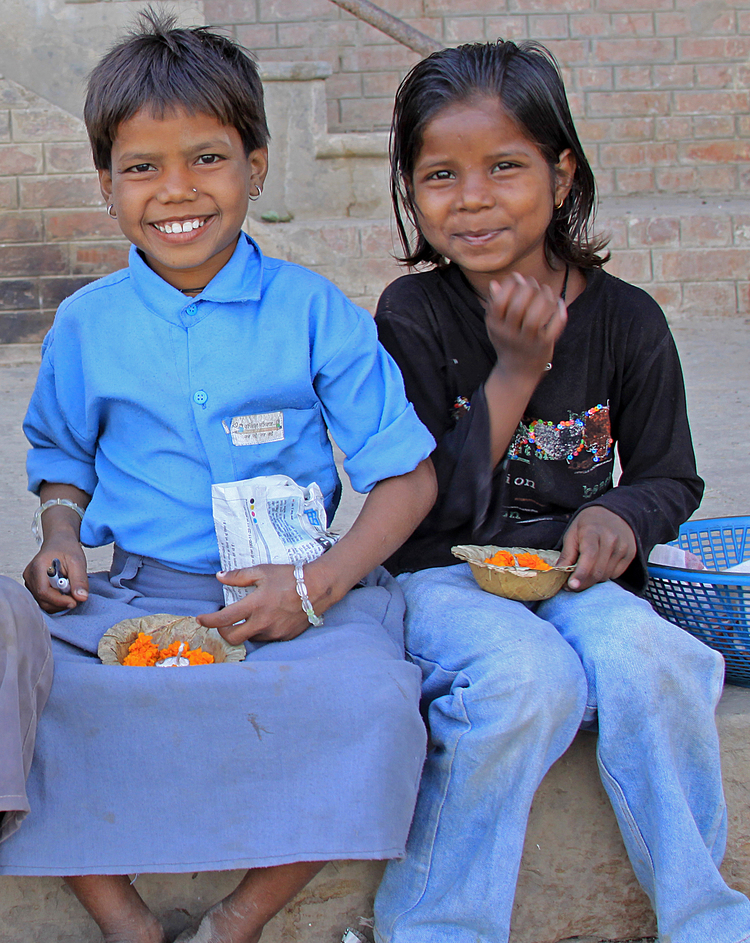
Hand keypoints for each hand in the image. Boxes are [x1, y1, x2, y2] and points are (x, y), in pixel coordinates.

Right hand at [23, 533, 88, 611]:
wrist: (59, 541)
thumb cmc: (66, 548)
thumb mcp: (77, 562)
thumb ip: (79, 580)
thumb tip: (81, 598)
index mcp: (37, 567)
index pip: (43, 592)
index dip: (59, 600)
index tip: (74, 602)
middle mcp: (30, 575)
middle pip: (42, 599)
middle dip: (61, 602)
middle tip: (76, 596)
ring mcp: (30, 582)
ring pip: (43, 602)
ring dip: (59, 602)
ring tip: (70, 590)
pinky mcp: (33, 586)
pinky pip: (43, 599)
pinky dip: (56, 600)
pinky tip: (64, 592)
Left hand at [197, 564, 314, 644]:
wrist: (318, 588)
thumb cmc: (289, 577)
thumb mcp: (263, 571)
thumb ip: (239, 576)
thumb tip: (220, 577)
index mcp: (255, 605)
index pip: (224, 619)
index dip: (209, 621)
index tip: (201, 619)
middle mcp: (263, 623)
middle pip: (233, 638)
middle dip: (223, 632)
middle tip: (223, 623)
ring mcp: (274, 632)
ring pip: (251, 638)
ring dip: (244, 631)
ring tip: (247, 618)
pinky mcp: (285, 636)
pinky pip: (267, 638)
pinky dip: (260, 631)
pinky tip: (265, 620)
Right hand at [485, 272, 566, 378]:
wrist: (518, 372)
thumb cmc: (507, 342)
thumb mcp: (495, 326)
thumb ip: (494, 305)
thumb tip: (495, 283)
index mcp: (496, 326)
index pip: (499, 302)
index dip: (509, 285)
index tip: (517, 278)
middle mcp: (510, 334)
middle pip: (518, 306)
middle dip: (528, 288)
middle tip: (533, 284)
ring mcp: (528, 341)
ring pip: (536, 314)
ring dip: (544, 297)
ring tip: (546, 291)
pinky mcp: (544, 345)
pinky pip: (554, 326)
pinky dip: (559, 312)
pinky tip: (559, 303)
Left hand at [557, 506, 636, 591]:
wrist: (614, 512)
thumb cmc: (589, 523)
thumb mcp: (572, 533)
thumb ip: (567, 554)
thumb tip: (557, 572)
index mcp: (593, 532)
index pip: (589, 557)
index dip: (580, 574)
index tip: (572, 586)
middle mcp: (611, 540)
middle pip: (598, 571)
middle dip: (583, 582)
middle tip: (571, 585)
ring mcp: (623, 547)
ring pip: (606, 575)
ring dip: (593, 580)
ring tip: (584, 573)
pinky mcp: (630, 554)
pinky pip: (616, 574)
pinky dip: (605, 575)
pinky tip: (598, 566)